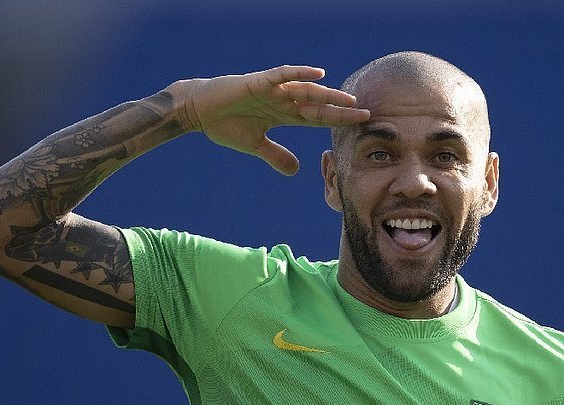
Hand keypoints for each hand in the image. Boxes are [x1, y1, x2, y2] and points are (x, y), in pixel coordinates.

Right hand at [175, 65, 369, 175]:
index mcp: (283, 115)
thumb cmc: (225, 125)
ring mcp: (272, 90)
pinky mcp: (257, 82)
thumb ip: (276, 155)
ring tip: (347, 99)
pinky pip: (282, 75)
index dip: (338, 122)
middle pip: (317, 105)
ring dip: (326, 95)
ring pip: (305, 90)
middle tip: (365, 113)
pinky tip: (318, 74)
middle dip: (340, 109)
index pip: (317, 119)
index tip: (359, 125)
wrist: (198, 111)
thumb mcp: (255, 145)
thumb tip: (295, 172)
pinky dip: (298, 74)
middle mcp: (282, 100)